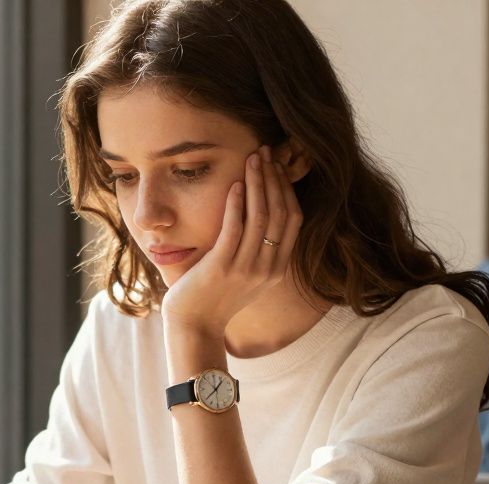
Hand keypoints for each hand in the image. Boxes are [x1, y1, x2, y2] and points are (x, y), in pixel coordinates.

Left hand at [160, 145, 301, 336]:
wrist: (194, 326)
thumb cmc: (214, 298)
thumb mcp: (246, 276)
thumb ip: (258, 251)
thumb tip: (258, 217)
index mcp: (277, 269)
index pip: (294, 220)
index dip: (287, 189)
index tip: (278, 166)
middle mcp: (267, 269)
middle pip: (281, 213)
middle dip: (275, 178)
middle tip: (267, 152)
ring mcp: (246, 269)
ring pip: (261, 217)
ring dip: (257, 183)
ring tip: (253, 159)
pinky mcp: (222, 267)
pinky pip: (234, 229)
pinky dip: (237, 203)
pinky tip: (235, 183)